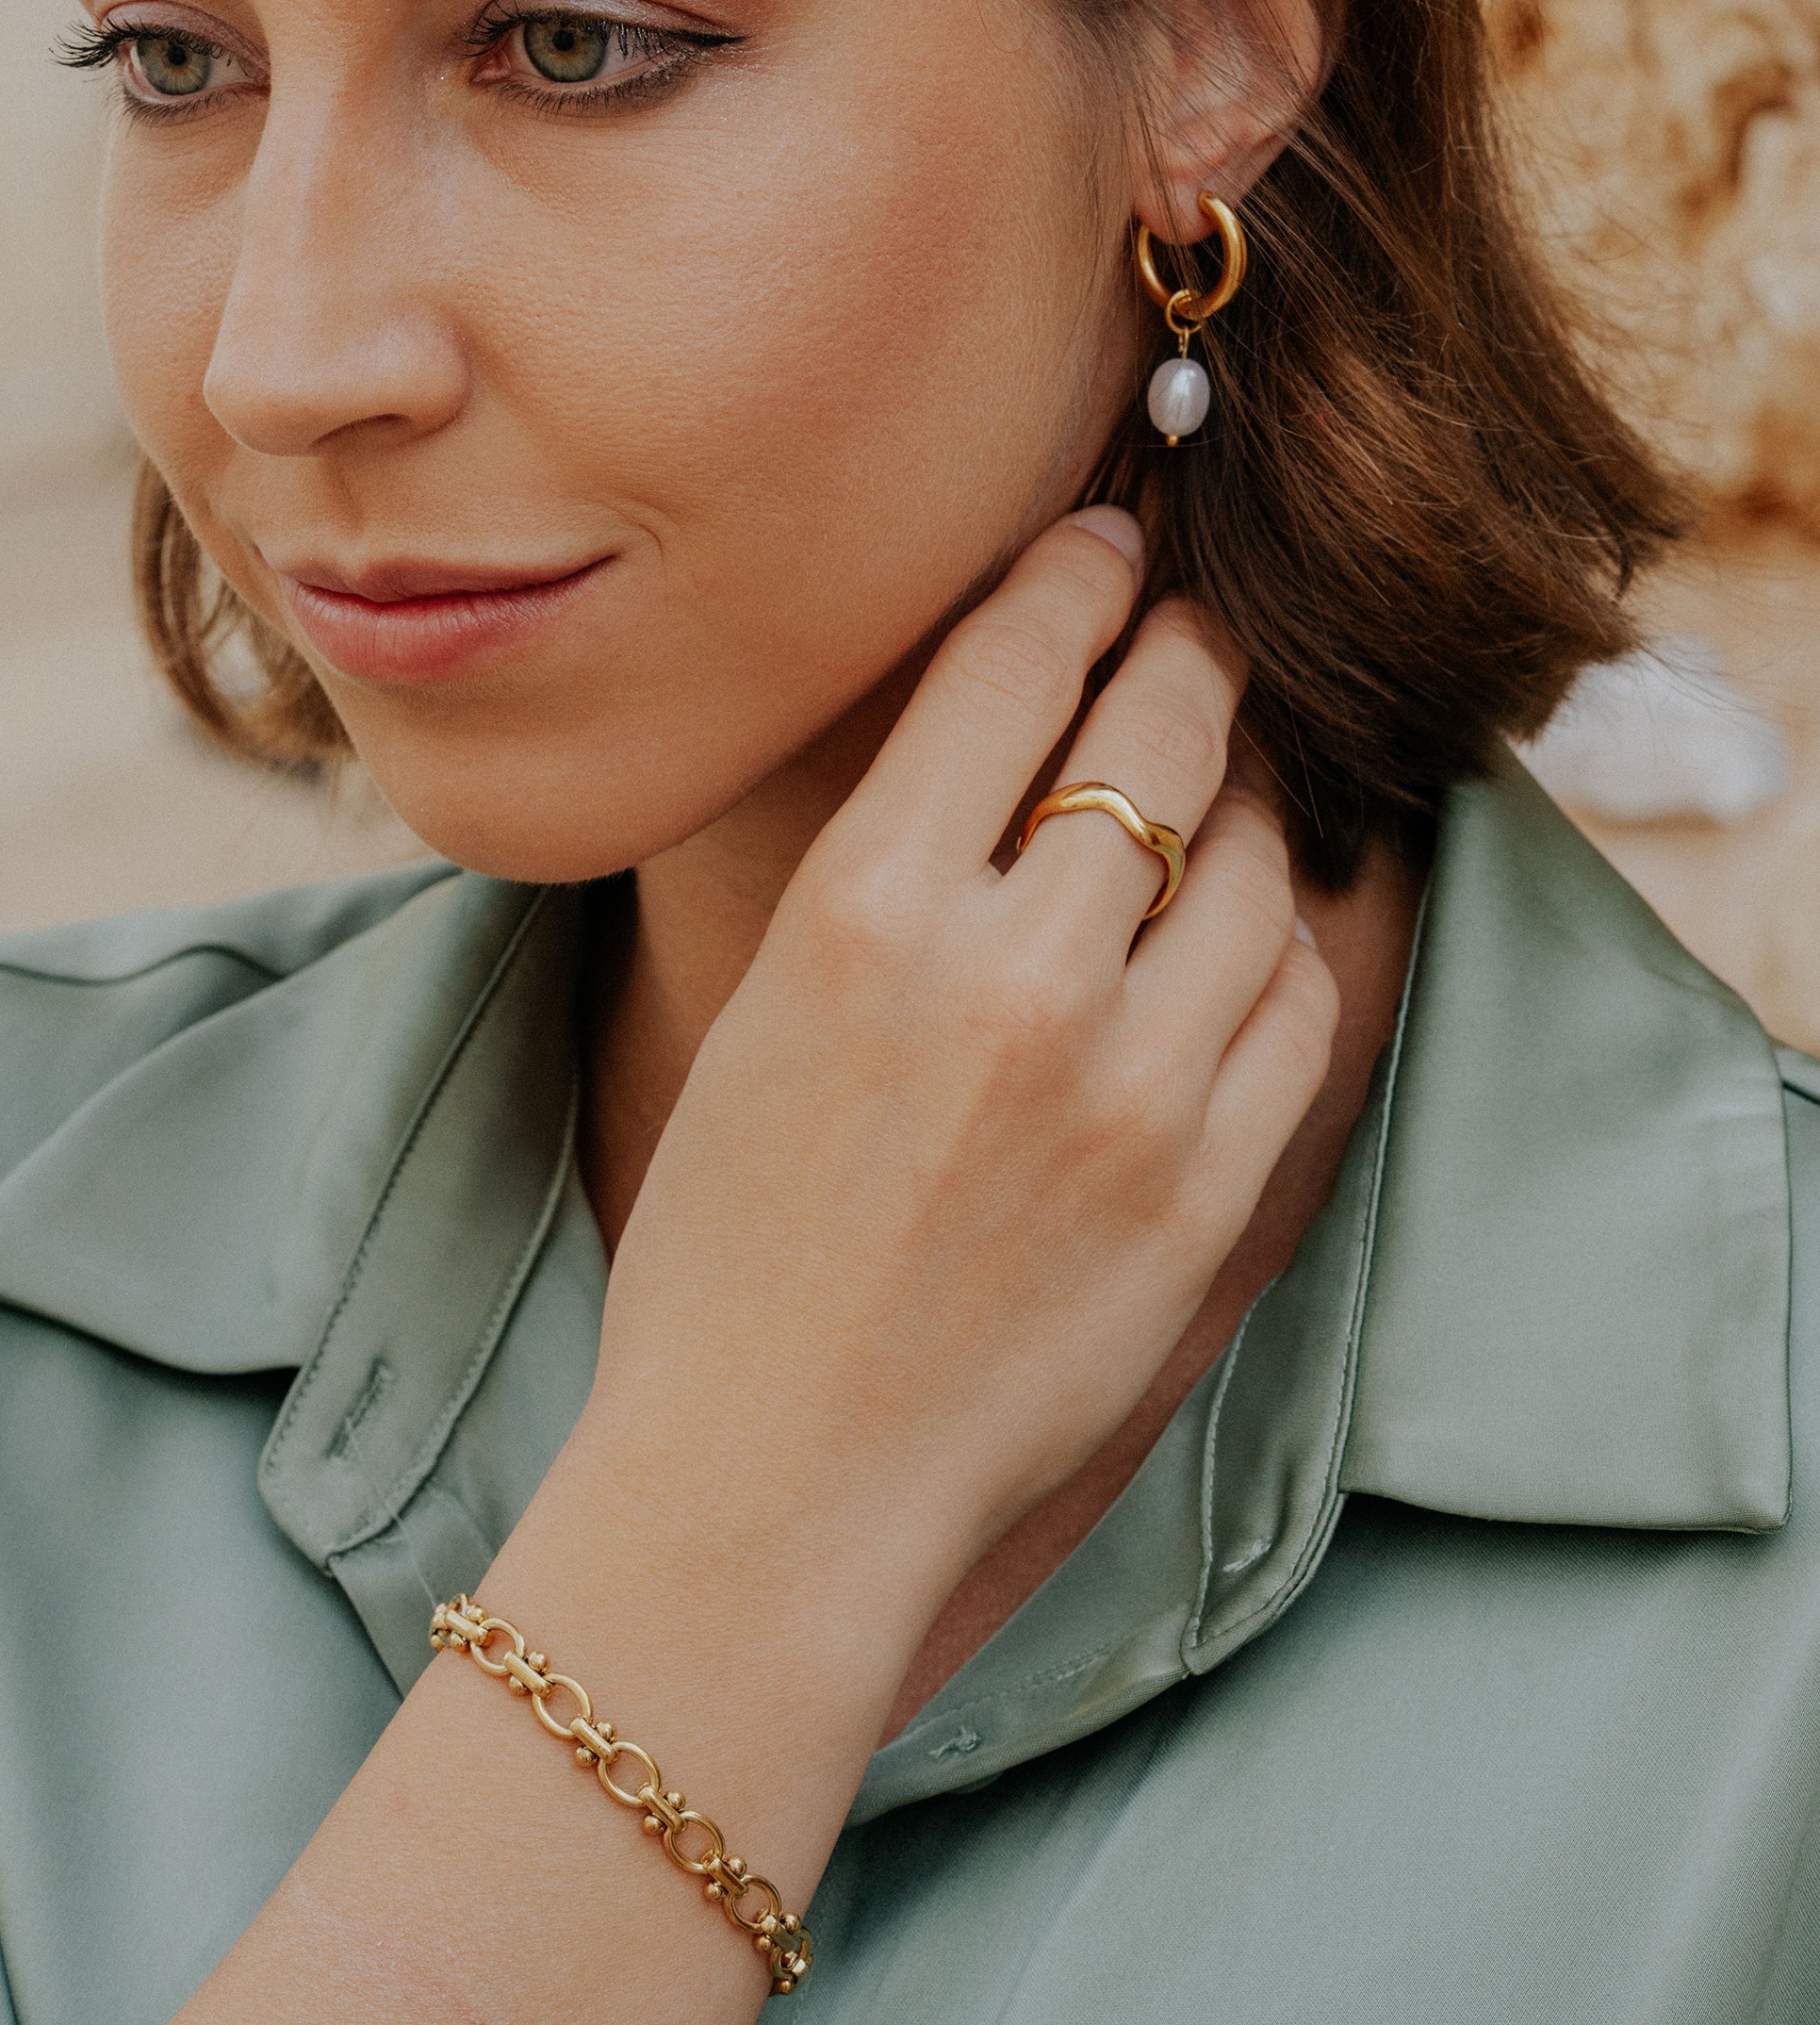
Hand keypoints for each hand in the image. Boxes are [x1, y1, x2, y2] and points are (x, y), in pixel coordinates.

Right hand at [587, 510, 1339, 1653]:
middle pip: (1162, 729)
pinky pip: (1295, 1005)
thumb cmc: (728, 1246)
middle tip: (1198, 627)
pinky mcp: (1206, 1190)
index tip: (1109, 542)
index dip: (1078, 573)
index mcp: (865, 911)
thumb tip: (1009, 733)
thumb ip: (896, 865)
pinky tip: (1249, 935)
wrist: (772, 1482)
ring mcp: (1127, 1086)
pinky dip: (1281, 945)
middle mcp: (1010, 974)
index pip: (1015, 662)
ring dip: (1248, 801)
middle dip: (1191, 650)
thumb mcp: (769, 1005)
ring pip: (1254, 863)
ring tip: (1227, 786)